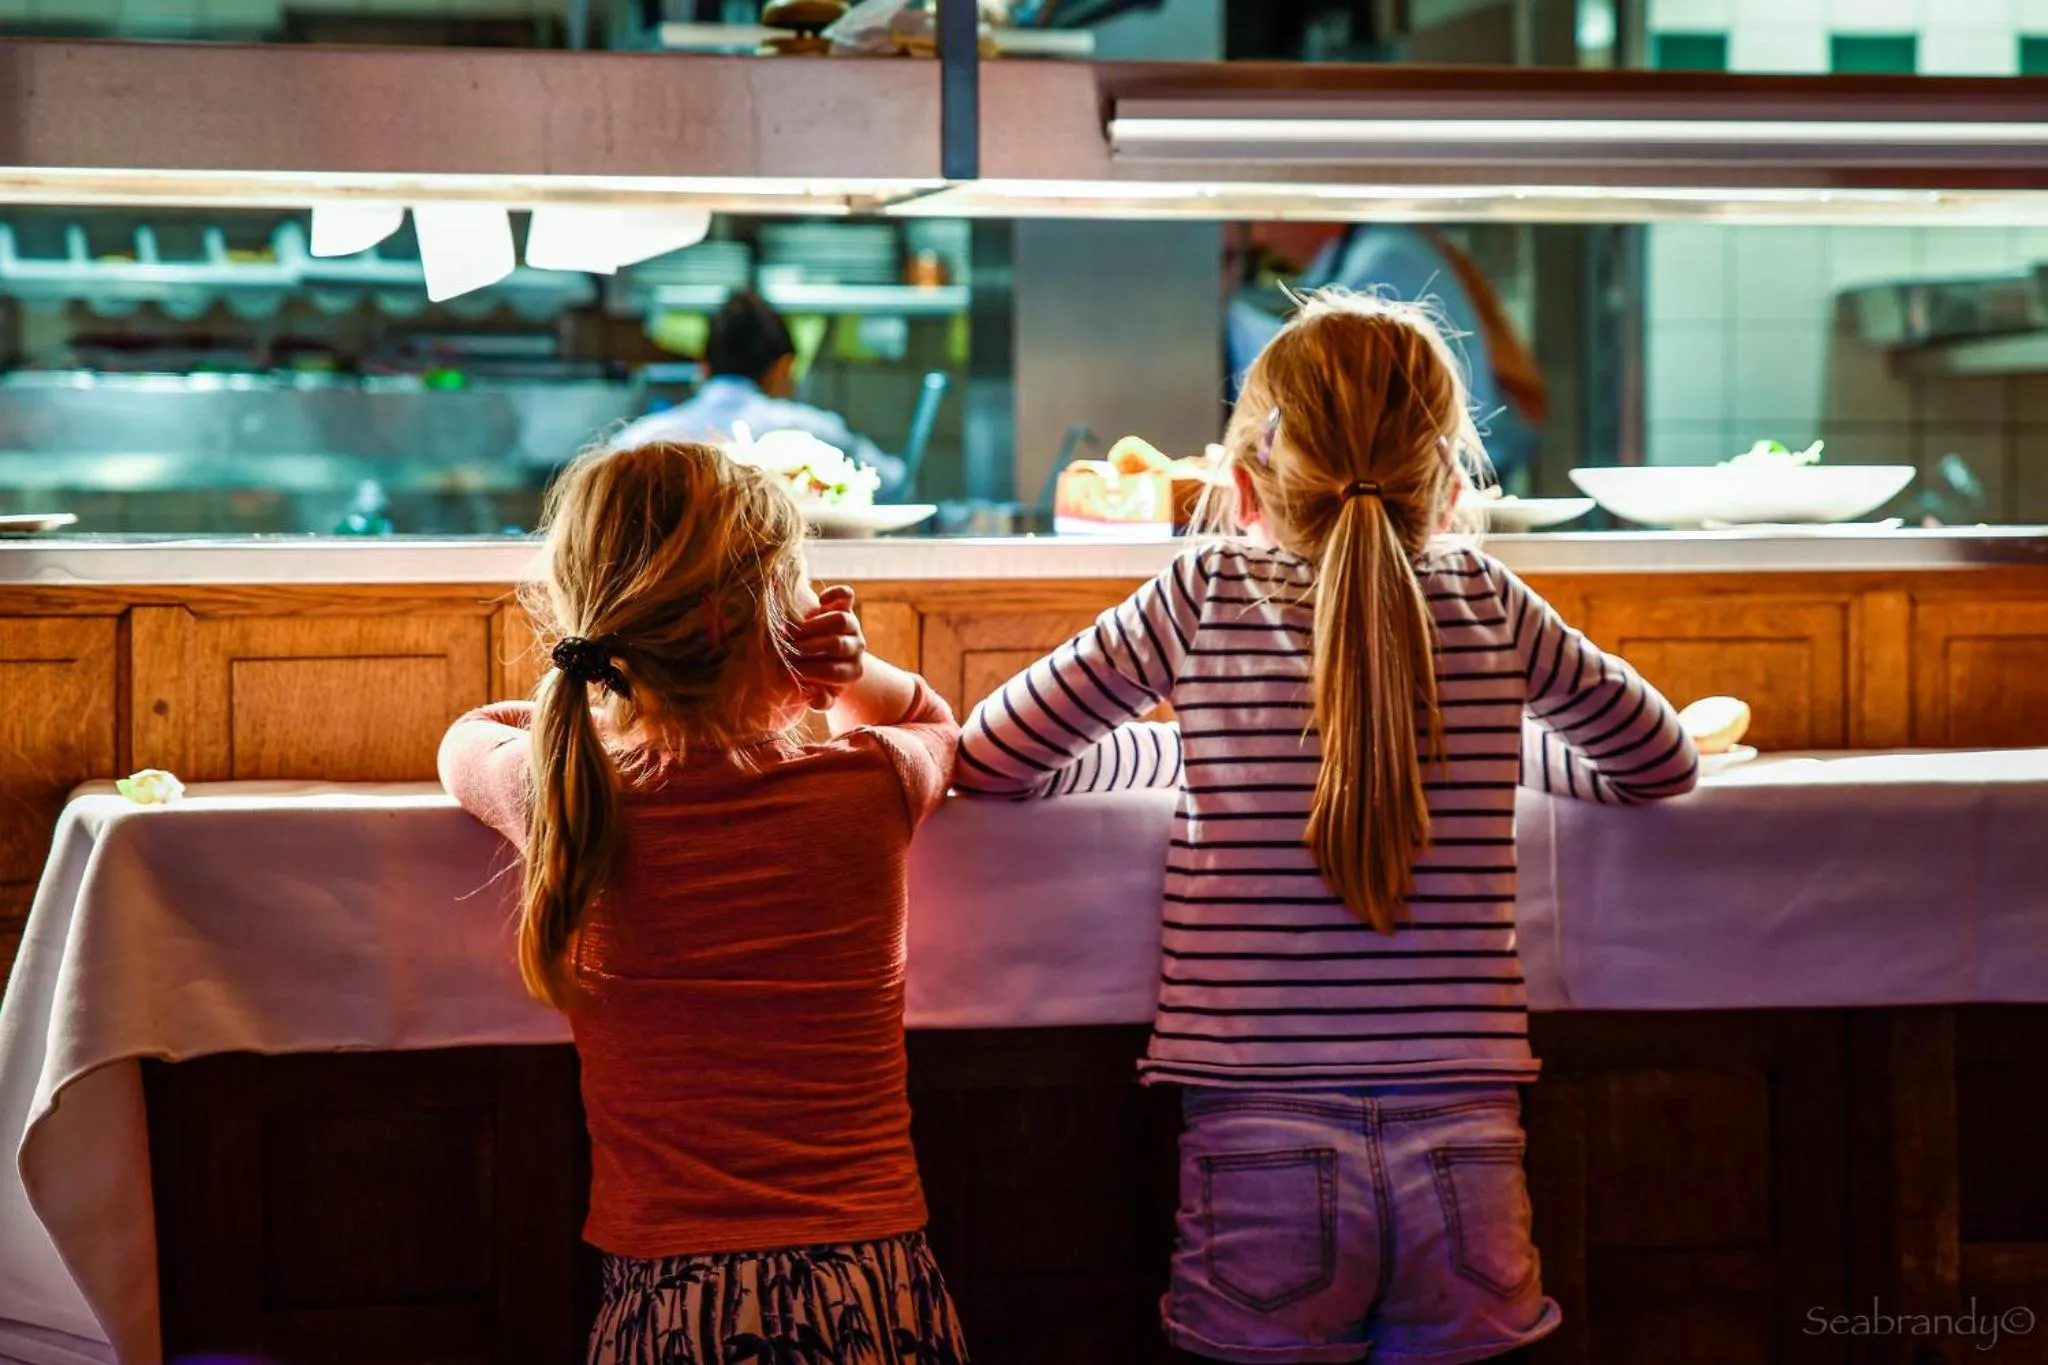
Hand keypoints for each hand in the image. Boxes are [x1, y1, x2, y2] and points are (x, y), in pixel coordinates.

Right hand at [787, 585, 865, 710]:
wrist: (829, 657)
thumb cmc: (820, 679)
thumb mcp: (821, 695)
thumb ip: (819, 701)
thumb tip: (814, 695)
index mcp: (853, 672)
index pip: (833, 672)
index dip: (809, 670)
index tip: (787, 670)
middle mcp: (856, 647)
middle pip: (837, 645)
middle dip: (808, 648)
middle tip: (786, 650)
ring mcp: (853, 625)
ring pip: (842, 620)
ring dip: (815, 626)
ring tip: (792, 632)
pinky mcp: (845, 606)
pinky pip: (846, 595)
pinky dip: (835, 594)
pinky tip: (820, 601)